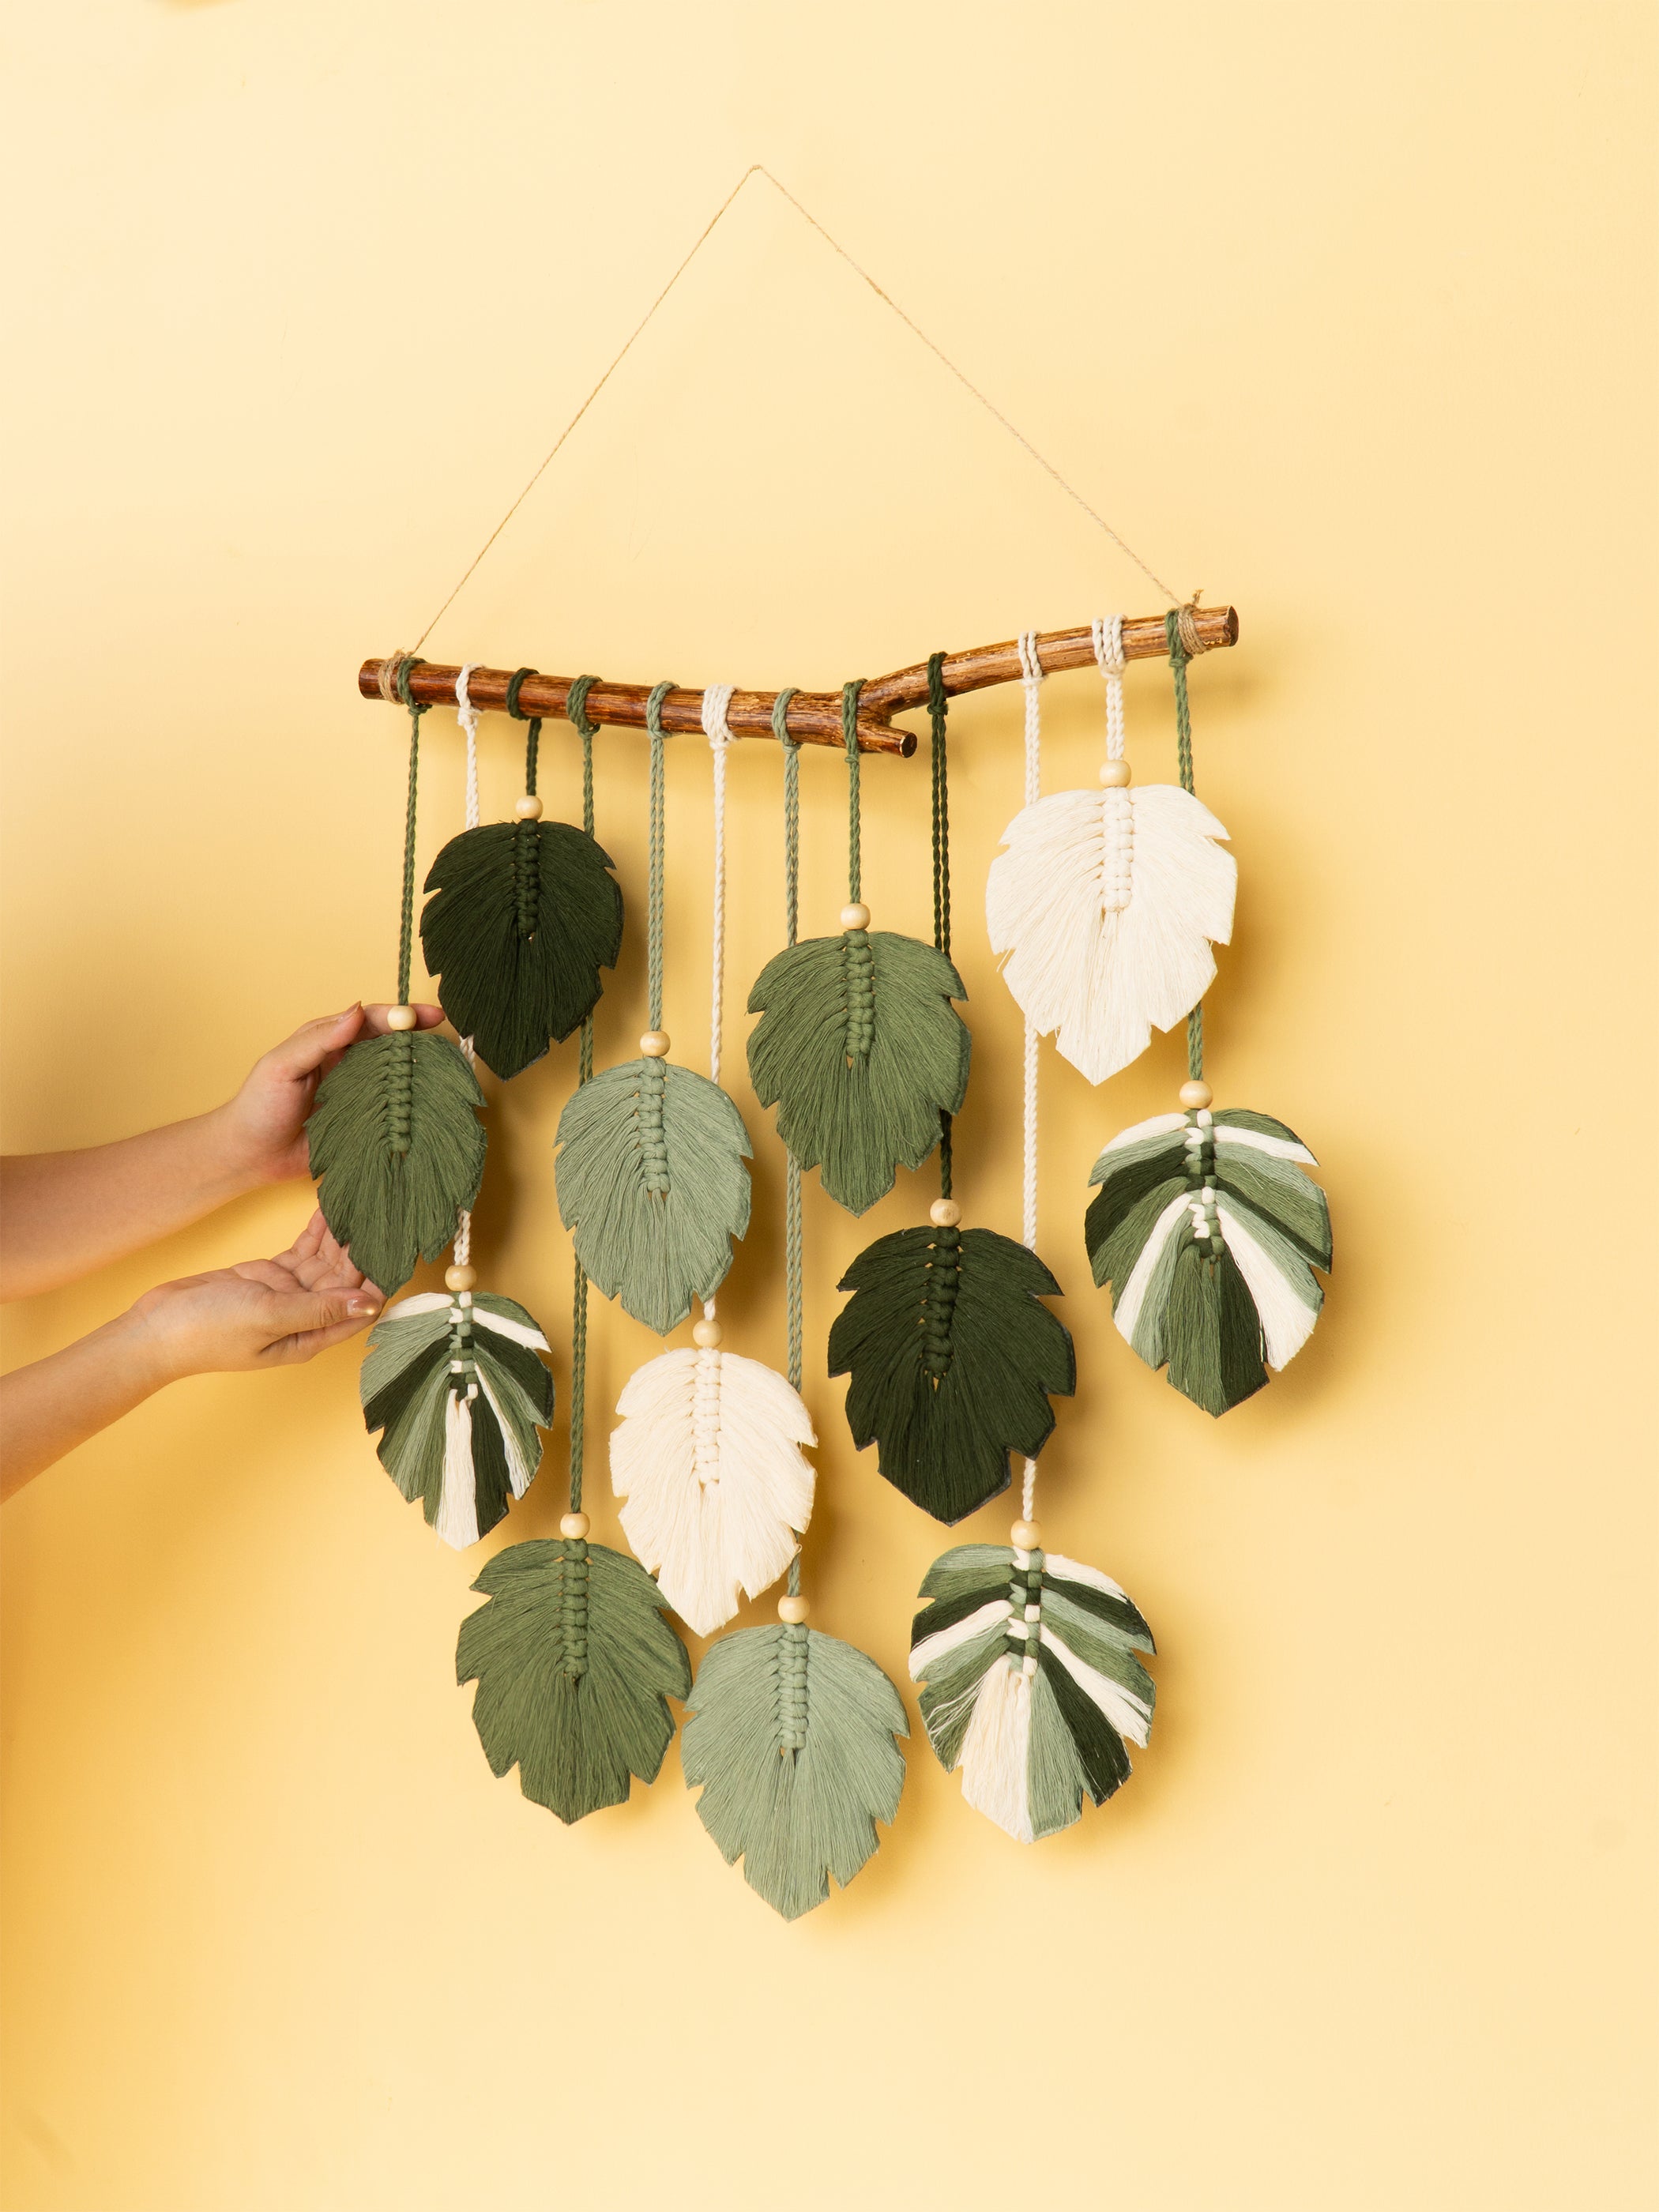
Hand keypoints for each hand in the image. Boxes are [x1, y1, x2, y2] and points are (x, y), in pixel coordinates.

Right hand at [125, 1211, 385, 1380]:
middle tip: (387, 1211)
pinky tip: (334, 1207)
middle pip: (348, 1279)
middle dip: (367, 1249)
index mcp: (312, 1335)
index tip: (401, 1246)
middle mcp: (307, 1315)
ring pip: (328, 1261)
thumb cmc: (207, 1333)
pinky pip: (304, 1250)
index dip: (383, 1279)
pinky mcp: (270, 1275)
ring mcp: (288, 1294)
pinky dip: (318, 1230)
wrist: (156, 1328)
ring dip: (345, 1235)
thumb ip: (320, 1309)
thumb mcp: (269, 1317)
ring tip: (367, 1201)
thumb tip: (372, 1305)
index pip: (362, 1306)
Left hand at [214, 1003, 444, 1186]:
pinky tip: (429, 1107)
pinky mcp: (364, 1125)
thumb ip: (319, 1039)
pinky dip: (411, 1108)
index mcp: (330, 1042)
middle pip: (391, 1046)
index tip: (427, 1016)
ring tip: (446, 1071)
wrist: (250, 1156)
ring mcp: (359, 1095)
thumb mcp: (282, 1065)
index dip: (400, 1016)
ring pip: (397, 1077)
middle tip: (446, 1040)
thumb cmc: (259, 1105)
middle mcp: (349, 1065)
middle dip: (419, 1040)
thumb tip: (357, 1012)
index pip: (371, 1022)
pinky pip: (392, 1112)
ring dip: (420, 1073)